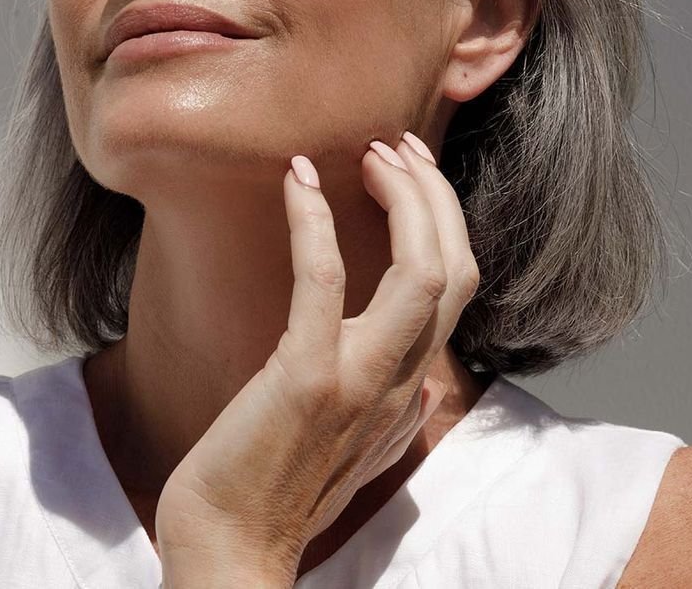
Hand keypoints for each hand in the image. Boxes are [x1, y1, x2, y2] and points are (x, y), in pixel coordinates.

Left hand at [155, 132, 479, 584]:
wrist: (230, 551)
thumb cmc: (283, 493)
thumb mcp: (363, 452)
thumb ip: (404, 414)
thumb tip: (434, 385)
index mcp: (411, 388)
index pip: (461, 286)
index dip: (446, 218)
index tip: (413, 170)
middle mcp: (401, 382)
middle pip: (454, 268)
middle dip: (434, 194)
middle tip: (396, 144)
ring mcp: (357, 380)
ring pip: (420, 273)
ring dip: (402, 200)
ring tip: (372, 152)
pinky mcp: (304, 378)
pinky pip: (323, 283)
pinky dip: (315, 223)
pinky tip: (297, 179)